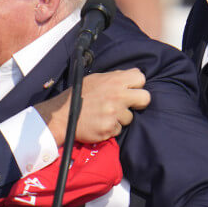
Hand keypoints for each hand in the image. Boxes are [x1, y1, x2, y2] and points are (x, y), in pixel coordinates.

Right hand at [35, 68, 149, 145]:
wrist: (61, 116)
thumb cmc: (78, 96)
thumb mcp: (95, 79)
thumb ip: (114, 78)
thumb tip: (129, 78)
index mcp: (114, 80)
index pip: (140, 77)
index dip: (136, 84)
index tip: (129, 89)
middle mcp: (117, 96)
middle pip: (145, 98)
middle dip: (138, 102)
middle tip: (127, 105)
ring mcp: (114, 113)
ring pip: (130, 117)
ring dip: (120, 118)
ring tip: (104, 115)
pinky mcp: (110, 128)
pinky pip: (118, 129)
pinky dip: (110, 128)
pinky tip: (99, 123)